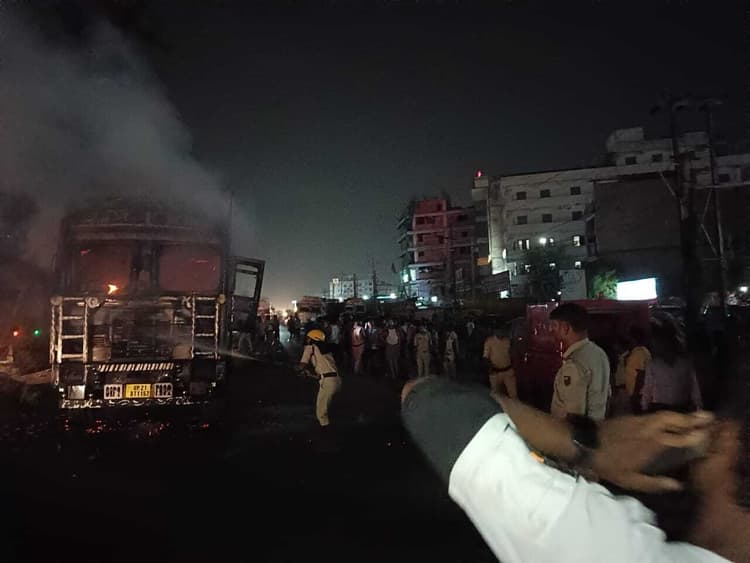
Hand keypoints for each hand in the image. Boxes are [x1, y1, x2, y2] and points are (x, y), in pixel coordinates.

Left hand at [591, 410, 713, 492]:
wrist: (585, 443)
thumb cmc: (608, 464)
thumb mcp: (631, 480)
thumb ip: (655, 483)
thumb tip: (678, 485)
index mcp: (651, 445)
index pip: (678, 439)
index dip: (693, 436)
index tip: (706, 435)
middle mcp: (648, 430)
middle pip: (673, 420)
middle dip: (690, 419)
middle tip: (707, 418)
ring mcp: (639, 421)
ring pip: (664, 414)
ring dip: (680, 415)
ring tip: (693, 416)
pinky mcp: (631, 417)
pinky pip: (654, 414)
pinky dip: (667, 415)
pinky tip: (670, 418)